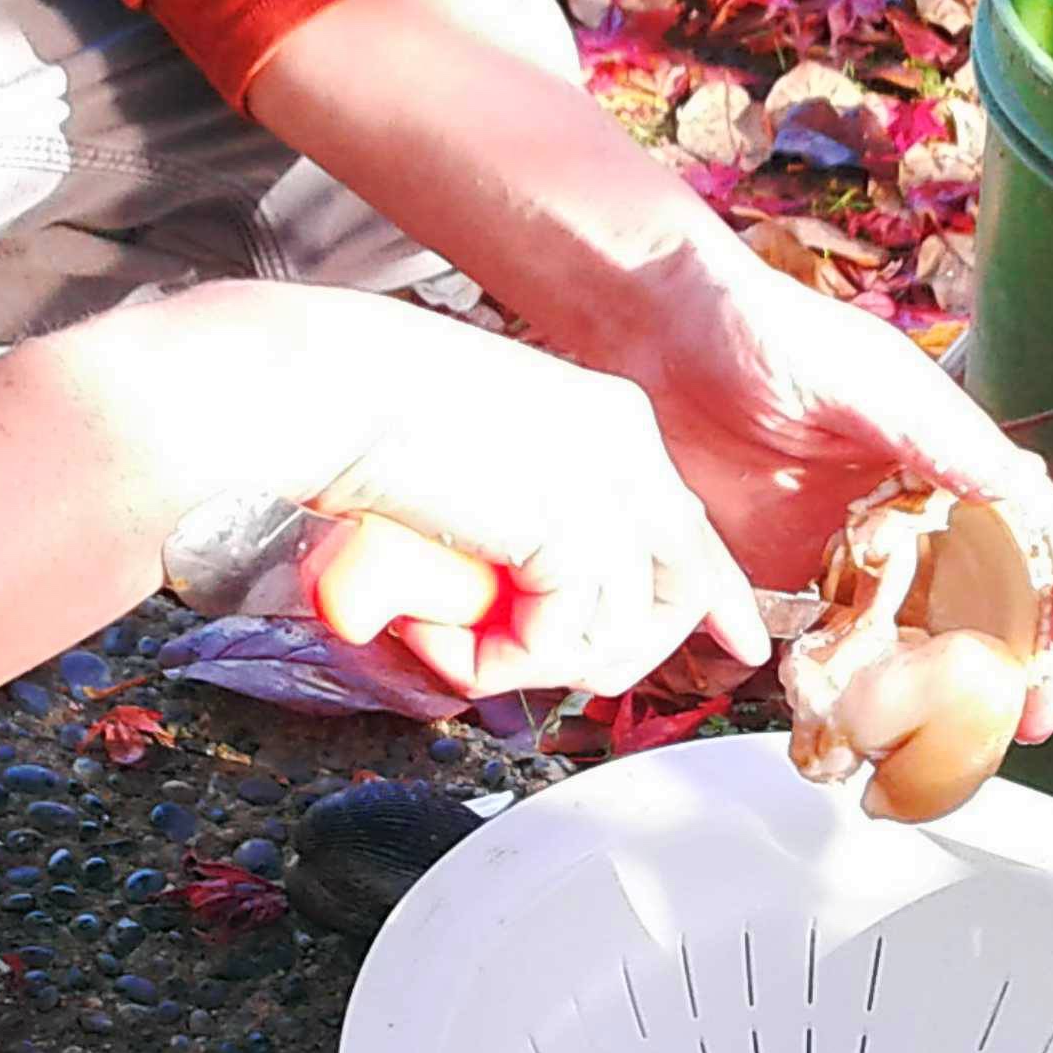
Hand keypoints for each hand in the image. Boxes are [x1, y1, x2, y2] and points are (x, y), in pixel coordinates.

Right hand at [226, 287, 772, 702]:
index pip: (685, 524)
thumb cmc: (355, 408)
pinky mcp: (570, 531)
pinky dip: (495, 664)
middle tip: (521, 663)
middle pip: (679, 584)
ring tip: (450, 639)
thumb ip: (527, 517)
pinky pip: (561, 646)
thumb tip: (533, 601)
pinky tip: (438, 633)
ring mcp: (604, 486)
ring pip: (618, 631)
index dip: (711, 595)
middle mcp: (623, 444)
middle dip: (620, 650)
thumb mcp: (477, 458)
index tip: (734, 641)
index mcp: (605, 415)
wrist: (318, 387)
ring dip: (530, 662)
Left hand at [616, 252, 1052, 742]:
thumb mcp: (861, 376)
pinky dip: (845, 692)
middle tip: (1035, 717)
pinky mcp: (781, 578)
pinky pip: (824, 647)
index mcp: (941, 457)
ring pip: (911, 636)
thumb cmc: (761, 329)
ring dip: (940, 695)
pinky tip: (858, 730)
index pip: (1026, 529)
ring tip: (961, 746)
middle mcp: (903, 512)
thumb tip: (1016, 484)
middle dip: (1016, 662)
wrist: (653, 338)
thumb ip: (934, 433)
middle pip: (981, 599)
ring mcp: (844, 550)